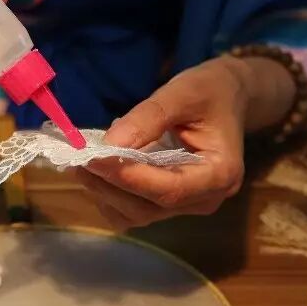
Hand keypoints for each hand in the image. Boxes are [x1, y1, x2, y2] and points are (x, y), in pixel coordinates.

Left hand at [75, 56, 280, 229]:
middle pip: (150, 207)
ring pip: (137, 214)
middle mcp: (206, 199)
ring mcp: (187, 206)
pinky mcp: (169, 205)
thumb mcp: (183, 92)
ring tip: (82, 163)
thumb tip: (110, 143)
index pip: (171, 190)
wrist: (227, 98)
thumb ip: (149, 117)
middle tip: (79, 159)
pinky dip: (110, 195)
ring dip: (105, 193)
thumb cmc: (210, 91)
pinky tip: (97, 171)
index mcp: (221, 174)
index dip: (130, 177)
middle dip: (111, 185)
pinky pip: (132, 211)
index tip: (95, 158)